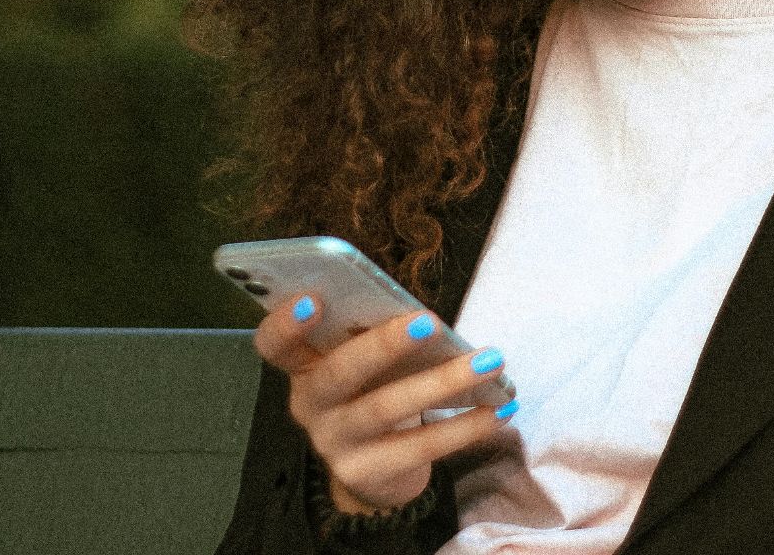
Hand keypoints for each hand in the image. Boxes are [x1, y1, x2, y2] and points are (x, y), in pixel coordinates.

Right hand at [254, 297, 515, 514]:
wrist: (377, 470)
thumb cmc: (376, 391)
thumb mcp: (366, 363)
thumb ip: (373, 337)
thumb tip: (420, 316)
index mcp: (303, 365)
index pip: (274, 344)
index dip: (286, 323)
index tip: (313, 299)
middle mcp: (310, 405)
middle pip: (339, 372)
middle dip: (384, 344)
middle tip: (429, 321)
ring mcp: (334, 442)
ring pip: (387, 408)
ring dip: (444, 381)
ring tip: (490, 361)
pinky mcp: (366, 473)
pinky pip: (420, 447)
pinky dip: (465, 426)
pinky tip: (499, 408)